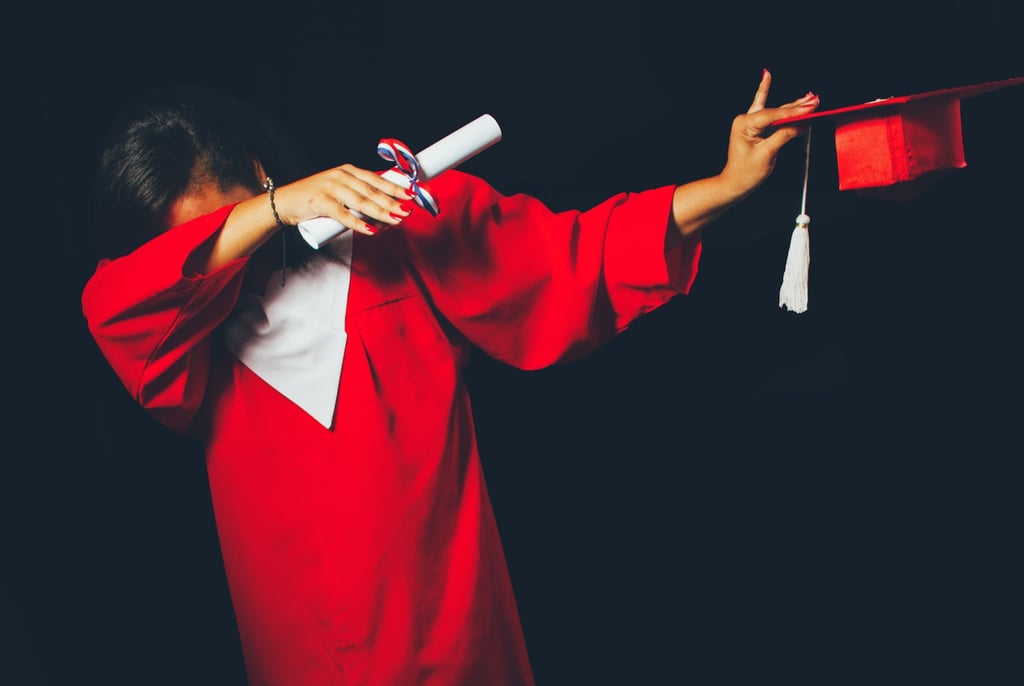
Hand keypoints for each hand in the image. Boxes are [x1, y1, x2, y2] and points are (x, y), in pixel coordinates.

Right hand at [274, 163, 414, 235]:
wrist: (284, 202)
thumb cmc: (316, 200)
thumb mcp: (340, 192)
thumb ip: (359, 198)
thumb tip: (385, 213)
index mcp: (348, 171)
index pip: (376, 179)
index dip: (395, 187)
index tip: (411, 195)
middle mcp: (341, 176)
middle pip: (371, 191)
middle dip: (392, 202)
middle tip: (407, 211)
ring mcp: (330, 188)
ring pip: (361, 202)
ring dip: (380, 212)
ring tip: (396, 220)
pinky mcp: (320, 202)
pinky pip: (343, 214)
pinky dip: (358, 223)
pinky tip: (371, 230)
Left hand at [720, 69, 818, 195]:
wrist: (736, 183)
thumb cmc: (746, 172)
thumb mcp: (767, 154)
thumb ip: (783, 136)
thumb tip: (801, 124)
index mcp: (744, 124)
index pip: (773, 115)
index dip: (794, 112)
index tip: (811, 108)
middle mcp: (745, 119)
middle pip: (776, 110)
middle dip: (797, 106)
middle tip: (815, 100)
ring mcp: (749, 122)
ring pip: (775, 110)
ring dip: (793, 105)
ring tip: (810, 97)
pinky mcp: (754, 126)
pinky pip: (765, 108)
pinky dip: (766, 91)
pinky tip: (766, 76)